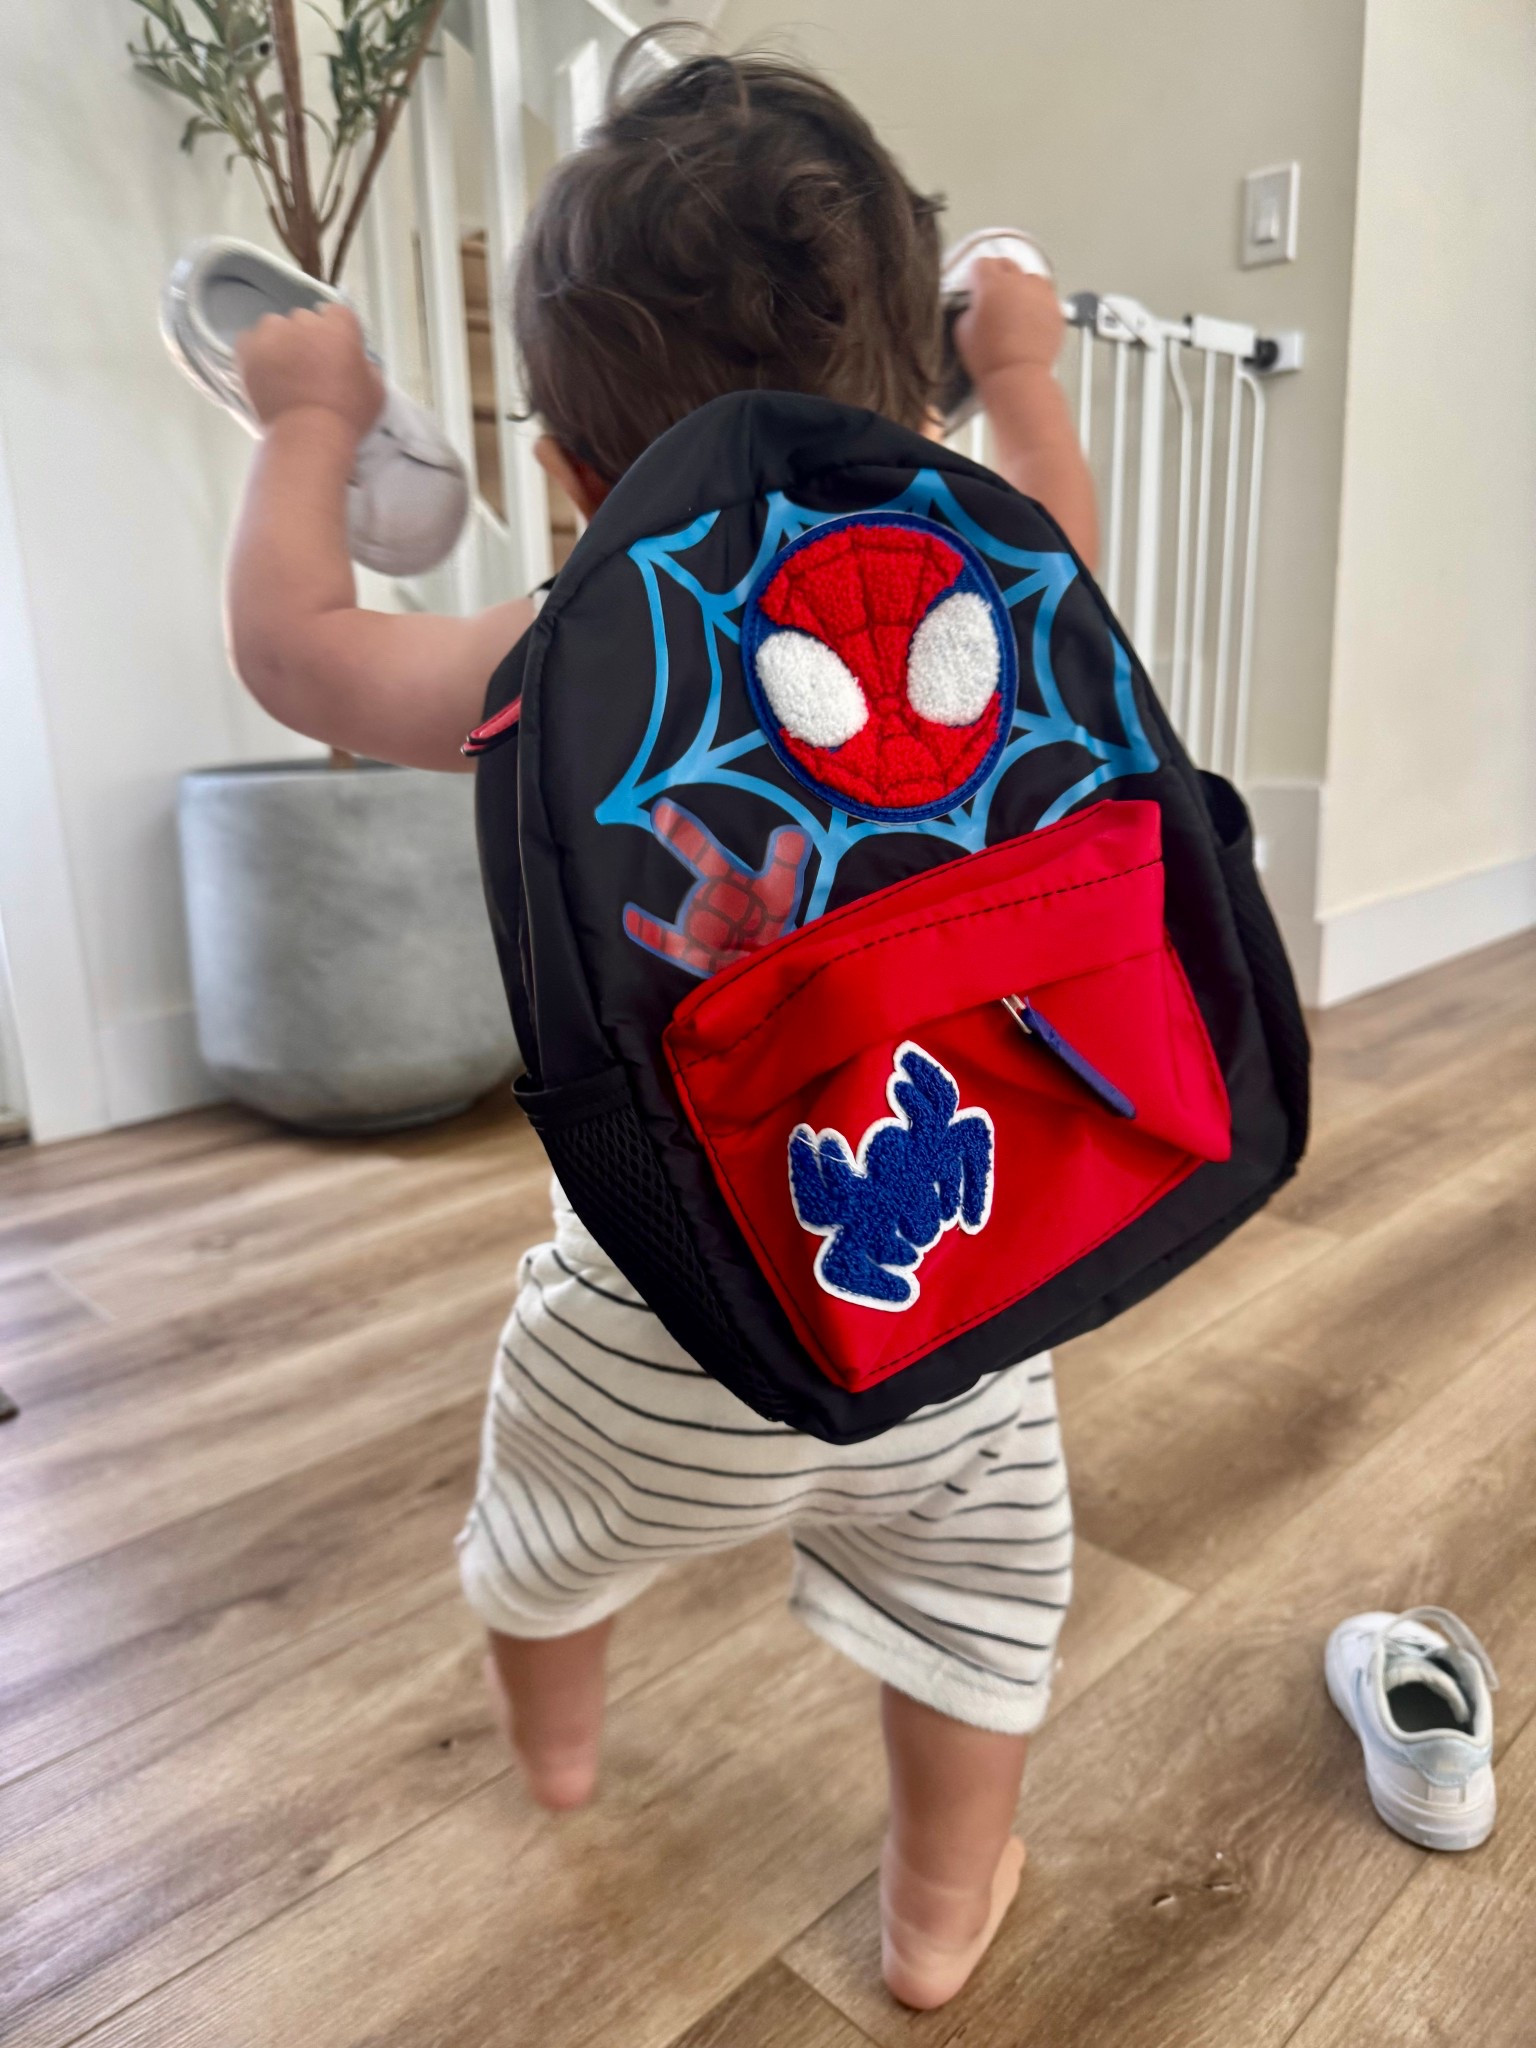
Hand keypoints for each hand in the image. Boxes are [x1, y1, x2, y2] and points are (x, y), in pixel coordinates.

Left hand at [235, 303, 384, 439]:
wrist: (309, 437)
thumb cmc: (347, 417)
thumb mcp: (376, 391)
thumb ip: (366, 366)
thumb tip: (357, 362)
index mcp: (339, 327)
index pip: (337, 314)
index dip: (337, 333)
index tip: (335, 352)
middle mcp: (305, 322)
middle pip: (305, 320)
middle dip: (308, 339)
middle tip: (309, 368)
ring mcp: (274, 333)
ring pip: (276, 327)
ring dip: (280, 342)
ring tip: (283, 370)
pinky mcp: (249, 349)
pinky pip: (250, 340)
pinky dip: (256, 352)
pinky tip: (263, 371)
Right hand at [953, 259, 1063, 384]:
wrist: (1018, 377)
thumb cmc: (988, 358)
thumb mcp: (962, 330)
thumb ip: (970, 306)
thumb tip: (976, 303)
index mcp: (992, 284)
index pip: (981, 263)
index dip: (975, 276)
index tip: (973, 287)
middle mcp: (1019, 282)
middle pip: (1007, 264)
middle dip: (998, 275)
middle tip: (993, 295)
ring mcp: (1041, 293)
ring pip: (1029, 277)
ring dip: (1020, 286)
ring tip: (1015, 306)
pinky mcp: (1055, 308)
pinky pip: (1045, 295)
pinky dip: (1037, 302)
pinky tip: (1029, 318)